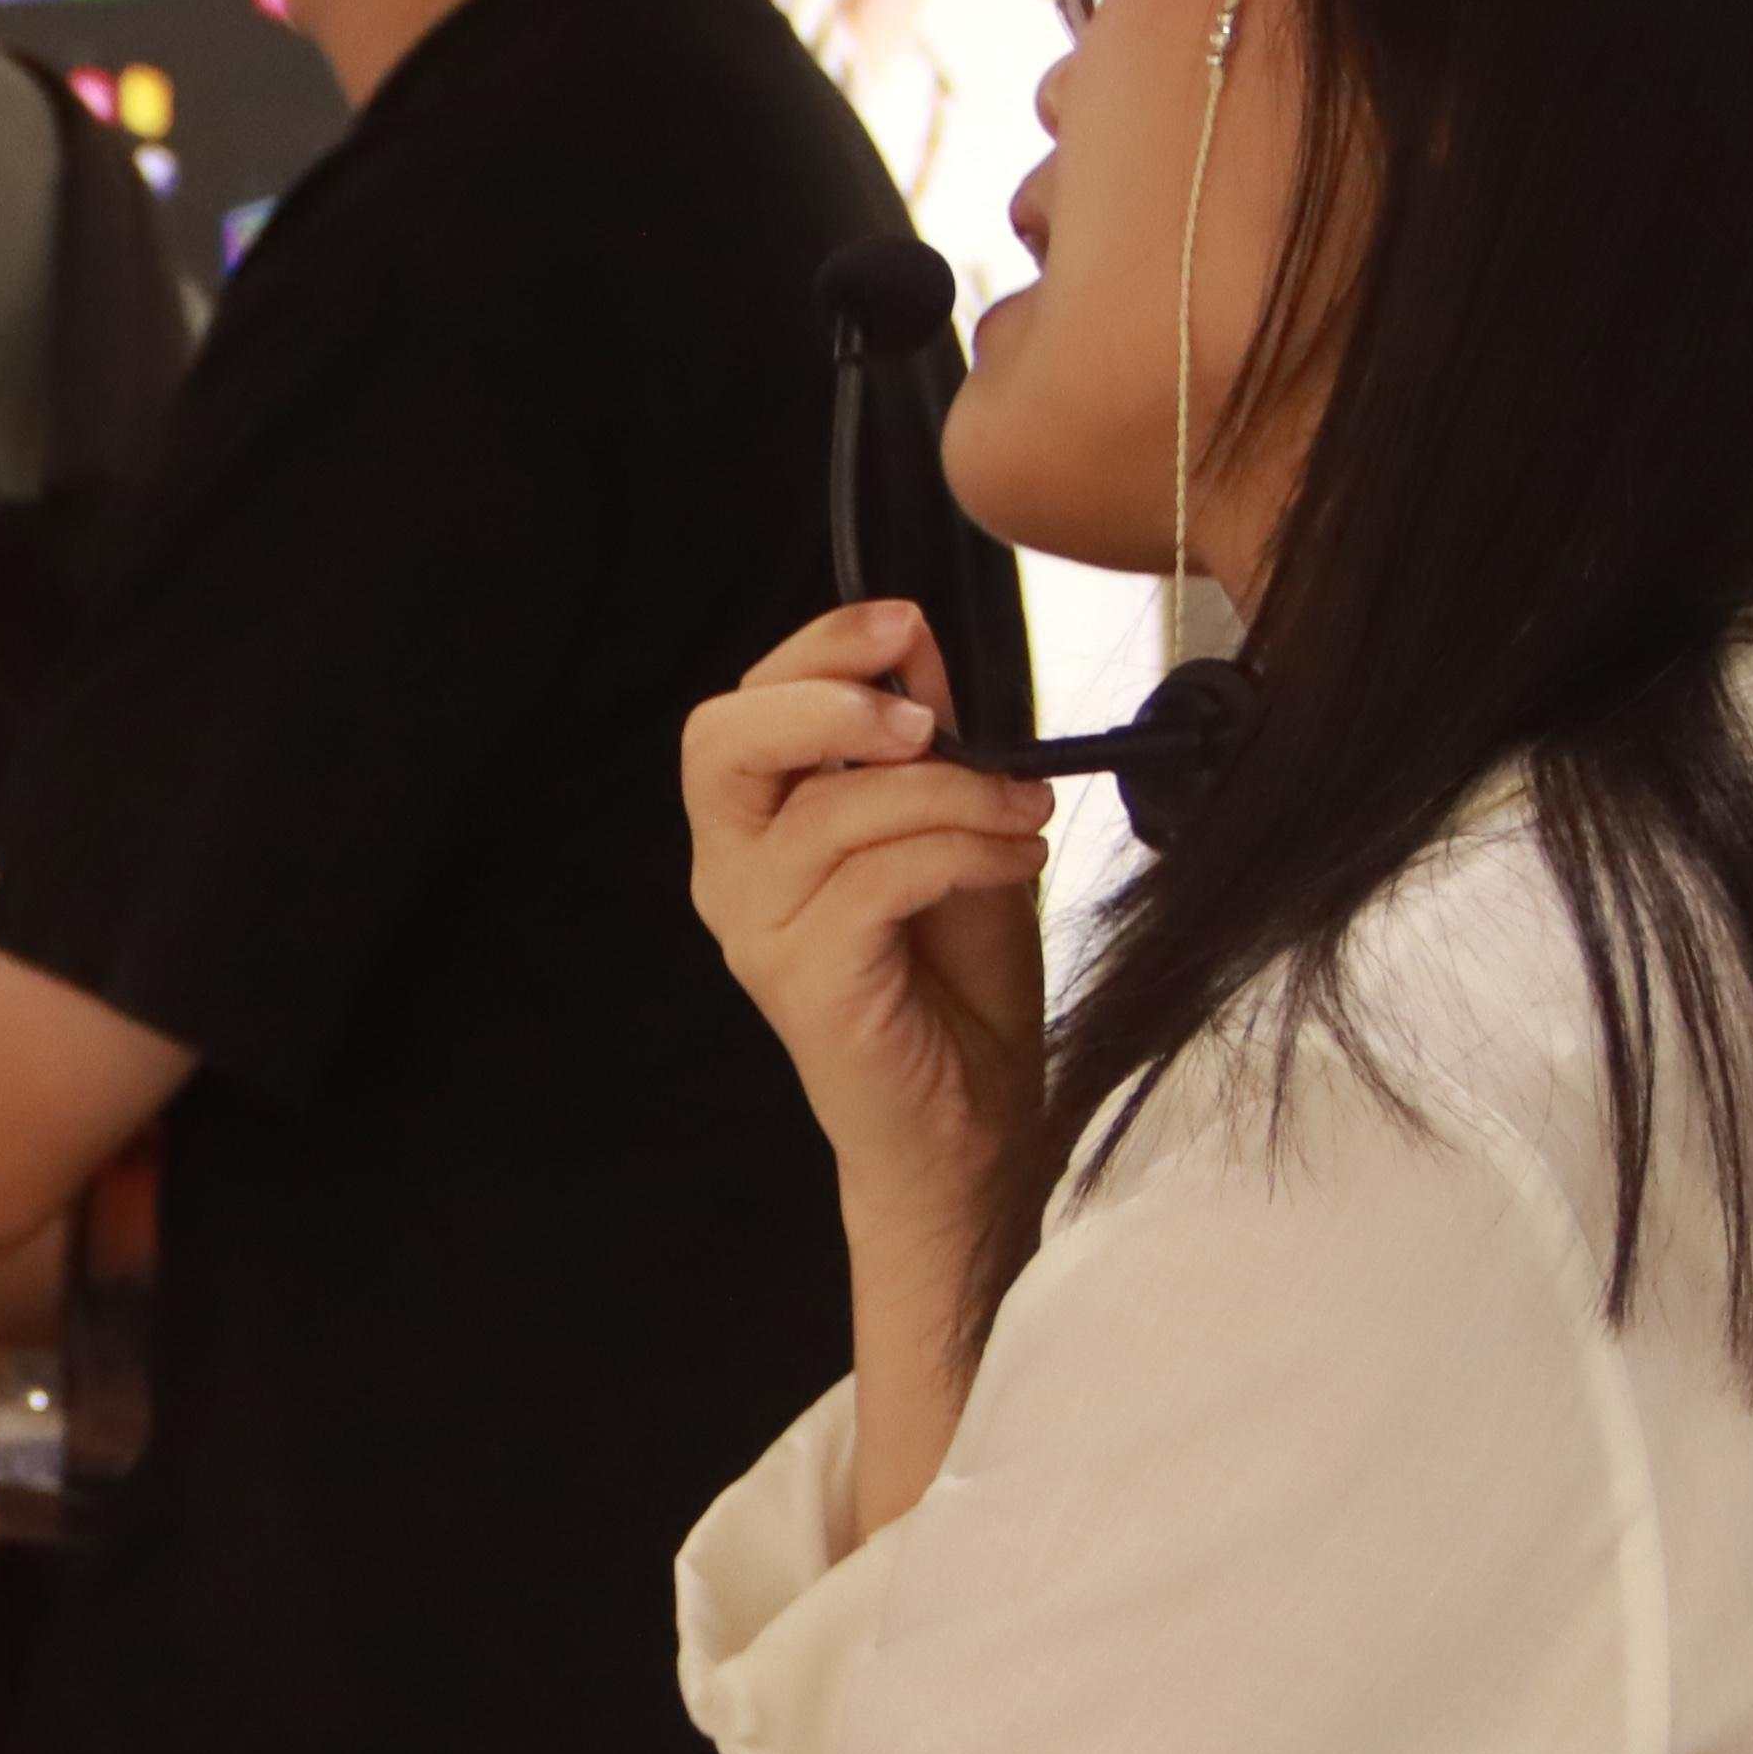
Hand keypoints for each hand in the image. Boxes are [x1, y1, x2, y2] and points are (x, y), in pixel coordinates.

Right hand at [682, 601, 1052, 1236]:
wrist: (975, 1128)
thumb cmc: (959, 985)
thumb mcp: (952, 830)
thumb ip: (927, 745)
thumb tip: (916, 642)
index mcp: (754, 830)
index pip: (740, 709)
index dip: (815, 650)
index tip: (906, 625)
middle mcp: (732, 876)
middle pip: (724, 742)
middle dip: (827, 699)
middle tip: (928, 714)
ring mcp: (757, 932)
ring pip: (835, 810)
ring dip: (953, 791)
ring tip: (1028, 814)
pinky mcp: (805, 980)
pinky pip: (879, 878)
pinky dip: (965, 850)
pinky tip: (1021, 860)